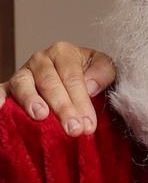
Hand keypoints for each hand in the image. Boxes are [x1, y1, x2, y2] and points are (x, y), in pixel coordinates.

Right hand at [0, 42, 115, 135]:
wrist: (77, 73)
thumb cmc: (90, 72)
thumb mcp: (104, 67)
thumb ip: (102, 73)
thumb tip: (90, 86)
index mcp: (64, 53)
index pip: (73, 78)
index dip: (81, 101)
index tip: (89, 124)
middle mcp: (41, 60)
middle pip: (50, 84)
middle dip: (63, 108)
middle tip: (74, 129)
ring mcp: (23, 73)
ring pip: (24, 86)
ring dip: (32, 102)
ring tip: (41, 117)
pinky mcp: (9, 87)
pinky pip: (1, 90)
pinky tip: (1, 108)